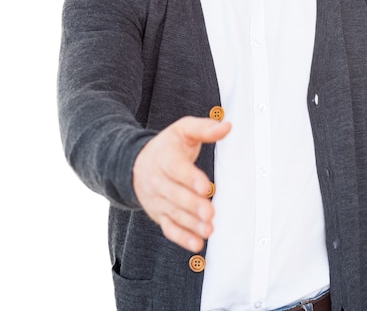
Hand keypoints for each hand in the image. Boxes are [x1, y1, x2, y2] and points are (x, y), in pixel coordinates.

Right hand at [132, 116, 230, 251]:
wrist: (135, 163)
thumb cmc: (166, 146)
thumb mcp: (182, 130)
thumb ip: (204, 128)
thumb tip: (226, 126)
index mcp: (164, 157)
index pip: (177, 168)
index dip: (191, 178)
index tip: (206, 187)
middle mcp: (158, 180)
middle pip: (174, 194)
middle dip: (192, 205)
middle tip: (209, 213)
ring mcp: (157, 199)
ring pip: (173, 213)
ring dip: (191, 224)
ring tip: (208, 229)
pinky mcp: (159, 214)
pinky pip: (169, 228)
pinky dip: (182, 238)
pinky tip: (197, 244)